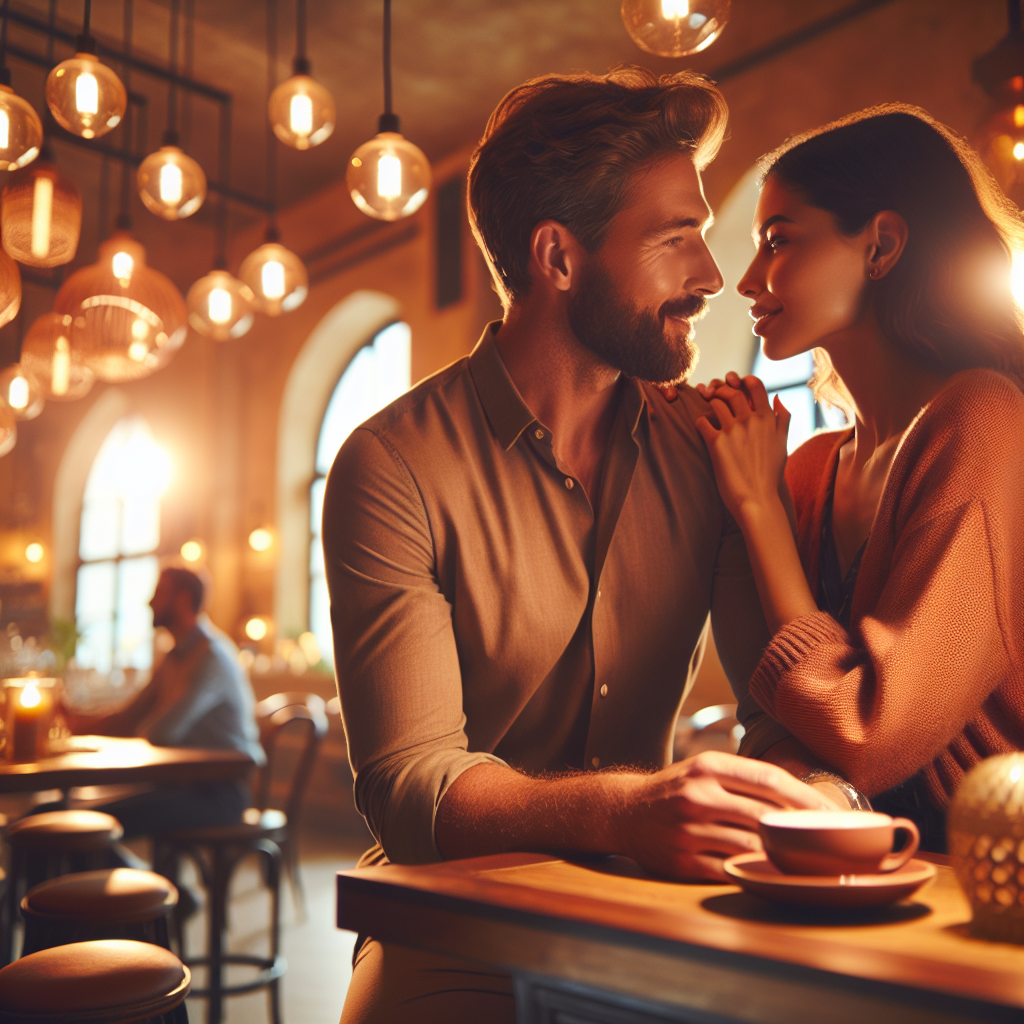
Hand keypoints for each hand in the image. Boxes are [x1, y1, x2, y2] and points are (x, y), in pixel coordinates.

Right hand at [617, 751, 832, 880]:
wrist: (624, 811)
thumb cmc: (677, 790)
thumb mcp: (705, 770)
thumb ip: (745, 780)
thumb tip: (804, 800)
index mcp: (708, 766)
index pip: (770, 779)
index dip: (807, 798)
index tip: (833, 815)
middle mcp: (697, 795)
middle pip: (765, 815)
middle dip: (802, 831)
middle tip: (830, 844)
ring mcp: (687, 830)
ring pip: (750, 845)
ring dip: (781, 856)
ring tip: (807, 862)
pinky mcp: (681, 861)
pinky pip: (729, 870)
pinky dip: (753, 874)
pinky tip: (771, 875)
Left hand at [693, 374, 790, 523]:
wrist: (758, 498)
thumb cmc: (770, 474)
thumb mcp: (783, 444)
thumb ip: (782, 419)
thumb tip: (779, 398)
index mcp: (768, 419)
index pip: (756, 386)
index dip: (744, 380)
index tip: (736, 383)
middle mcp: (751, 421)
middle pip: (732, 391)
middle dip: (721, 389)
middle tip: (714, 392)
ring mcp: (733, 430)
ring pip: (716, 403)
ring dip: (709, 402)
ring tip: (707, 407)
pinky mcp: (717, 442)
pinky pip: (702, 422)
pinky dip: (700, 422)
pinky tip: (702, 428)